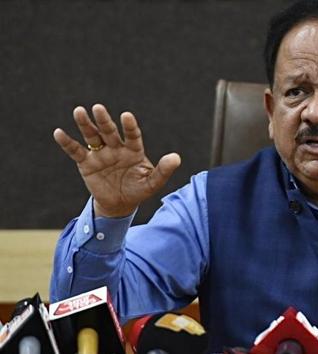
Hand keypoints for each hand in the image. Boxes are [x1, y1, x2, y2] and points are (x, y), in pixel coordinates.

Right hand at [53, 104, 180, 216]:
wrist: (120, 204)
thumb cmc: (138, 190)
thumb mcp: (152, 183)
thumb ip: (163, 170)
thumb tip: (176, 158)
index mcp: (134, 150)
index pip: (132, 135)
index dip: (129, 126)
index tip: (126, 116)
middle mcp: (116, 147)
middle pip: (109, 131)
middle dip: (104, 120)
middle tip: (98, 108)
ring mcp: (101, 153)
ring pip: (92, 136)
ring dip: (85, 124)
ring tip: (79, 111)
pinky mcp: (86, 163)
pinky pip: (76, 151)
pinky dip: (67, 142)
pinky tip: (58, 132)